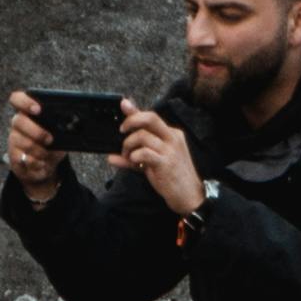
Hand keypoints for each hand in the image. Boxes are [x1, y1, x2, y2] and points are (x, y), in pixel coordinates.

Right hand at [3, 90, 60, 197]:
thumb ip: (62, 127)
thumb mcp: (60, 133)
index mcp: (28, 112)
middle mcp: (18, 124)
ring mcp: (14, 140)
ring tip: (48, 154)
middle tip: (50, 139)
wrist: (44, 165)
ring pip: (25, 143)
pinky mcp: (14, 157)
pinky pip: (26, 160)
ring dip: (41, 151)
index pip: (17, 99)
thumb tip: (72, 126)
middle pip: (19, 121)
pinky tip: (42, 164)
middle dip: (37, 132)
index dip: (25, 102)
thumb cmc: (53, 143)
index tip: (38, 109)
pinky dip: (38, 164)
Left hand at [118, 103, 204, 218]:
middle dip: (131, 120)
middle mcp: (172, 138)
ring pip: (142, 136)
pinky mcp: (166, 162)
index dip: (135, 110)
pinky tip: (134, 163)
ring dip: (128, 145)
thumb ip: (133, 156)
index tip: (123, 104)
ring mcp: (170, 150)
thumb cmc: (171, 178)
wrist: (189, 196)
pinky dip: (134, 157)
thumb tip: (111, 156)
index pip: (151, 117)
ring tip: (127, 156)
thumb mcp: (152, 163)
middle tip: (121, 131)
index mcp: (171, 134)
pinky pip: (144, 152)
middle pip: (150, 117)